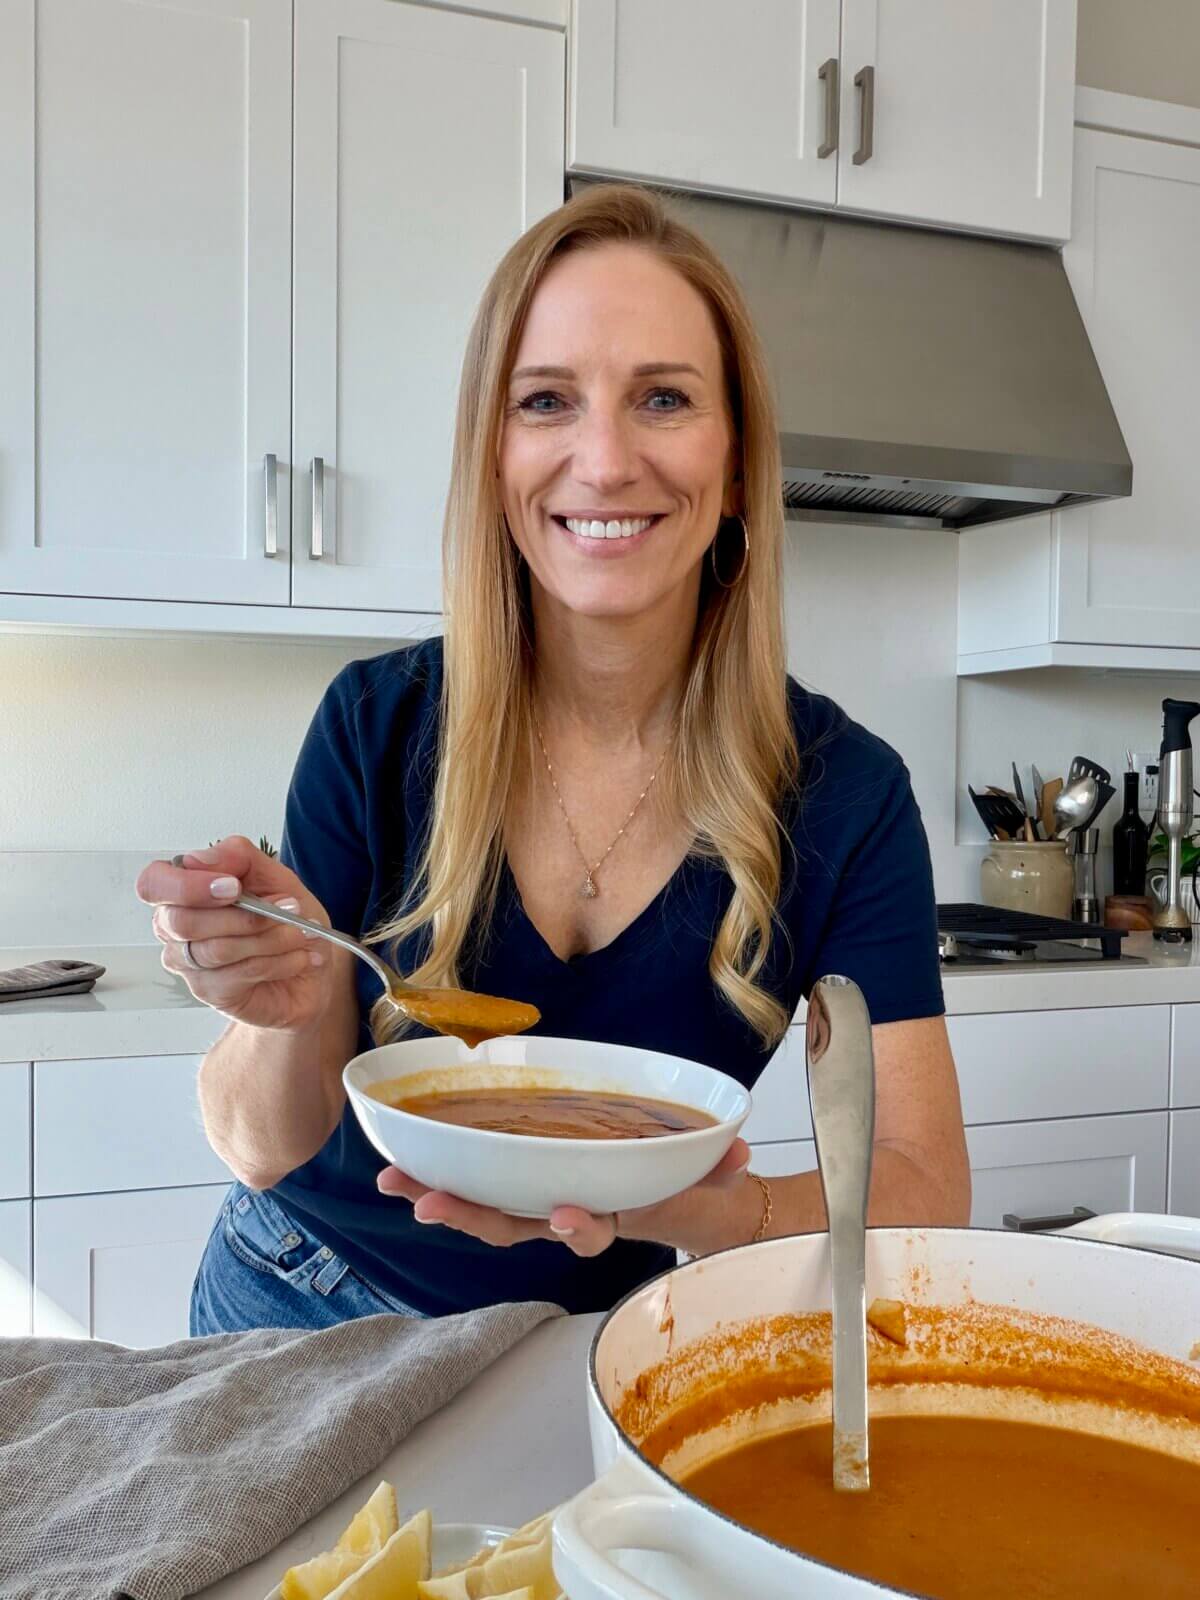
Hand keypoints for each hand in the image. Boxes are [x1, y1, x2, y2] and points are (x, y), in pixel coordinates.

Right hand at [136, 834, 333, 1031]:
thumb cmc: (286, 918)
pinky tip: (298, 957)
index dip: (187, 886)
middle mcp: (174, 928)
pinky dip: (279, 961)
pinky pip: (240, 973)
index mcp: (182, 891)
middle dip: (244, 915)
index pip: (153, 884)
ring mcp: (188, 964)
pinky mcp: (209, 991)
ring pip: (218, 949)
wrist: (311, 967)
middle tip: (288, 907)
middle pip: (183, 922)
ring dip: (271, 938)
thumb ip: (237, 857)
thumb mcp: (273, 876)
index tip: (233, 887)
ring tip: (299, 933)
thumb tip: (199, 859)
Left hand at [376, 1137, 752, 1257]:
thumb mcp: (699, 1177)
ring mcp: (529, 1200)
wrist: (650, 1193)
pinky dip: (433, 1172)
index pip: (588, 1229)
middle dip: (468, 1215)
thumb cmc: (665, 1183)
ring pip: (480, 1207)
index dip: (577, 1226)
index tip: (568, 1214)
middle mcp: (557, 1214)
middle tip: (429, 1203)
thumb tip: (737, 1149)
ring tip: (395, 1183)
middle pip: (509, 1225)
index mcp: (603, 1214)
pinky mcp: (509, 1178)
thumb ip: (716, 1165)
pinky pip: (469, 1182)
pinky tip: (396, 1158)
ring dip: (436, 1196)